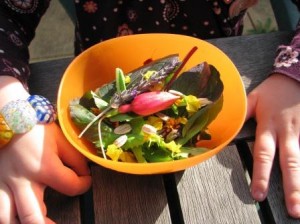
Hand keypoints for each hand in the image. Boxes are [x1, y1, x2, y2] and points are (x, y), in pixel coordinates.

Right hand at [0, 77, 91, 222]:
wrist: (8, 118)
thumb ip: (76, 159)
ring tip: (38, 223)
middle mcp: (22, 180)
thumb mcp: (61, 140)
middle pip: (32, 217)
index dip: (84, 185)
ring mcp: (4, 183)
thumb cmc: (36, 128)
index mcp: (43, 167)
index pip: (71, 187)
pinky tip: (16, 215)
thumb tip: (85, 174)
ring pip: (7, 218)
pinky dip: (7, 215)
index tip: (86, 181)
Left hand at [247, 74, 299, 217]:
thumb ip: (239, 115)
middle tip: (294, 210)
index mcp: (269, 126)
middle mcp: (288, 133)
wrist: (297, 77)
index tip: (258, 194)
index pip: (264, 154)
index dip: (260, 174)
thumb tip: (221, 127)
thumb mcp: (252, 100)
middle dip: (292, 187)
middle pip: (290, 162)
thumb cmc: (272, 91)